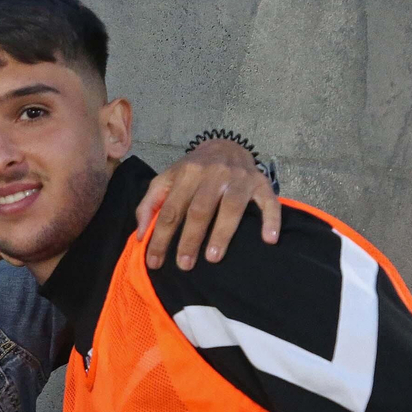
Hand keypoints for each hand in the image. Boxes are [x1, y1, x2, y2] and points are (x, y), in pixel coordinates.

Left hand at [136, 139, 279, 270]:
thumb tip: (141, 235)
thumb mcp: (166, 180)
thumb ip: (150, 204)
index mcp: (186, 173)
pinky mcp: (261, 183)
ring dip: (222, 234)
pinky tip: (268, 239)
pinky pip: (268, 202)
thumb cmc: (192, 170)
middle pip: (200, 210)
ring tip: (213, 258)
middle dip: (190, 239)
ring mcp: (239, 178)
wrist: (225, 145)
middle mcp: (213, 174)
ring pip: (231, 207)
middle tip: (184, 265)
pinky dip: (270, 220)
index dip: (161, 237)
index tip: (154, 262)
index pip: (170, 210)